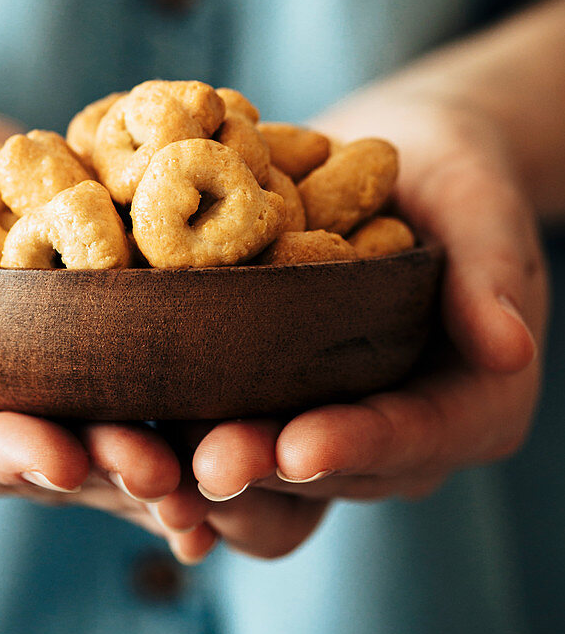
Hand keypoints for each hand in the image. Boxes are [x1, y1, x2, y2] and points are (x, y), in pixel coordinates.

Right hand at [0, 90, 219, 561]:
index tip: (58, 456)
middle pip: (10, 460)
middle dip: (90, 469)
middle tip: (164, 476)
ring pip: (71, 444)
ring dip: (139, 459)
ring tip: (209, 473)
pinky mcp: (49, 368)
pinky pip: (102, 396)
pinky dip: (160, 413)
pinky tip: (227, 423)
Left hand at [189, 92, 545, 524]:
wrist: (401, 160)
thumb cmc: (454, 176)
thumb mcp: (482, 210)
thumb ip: (493, 274)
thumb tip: (510, 348)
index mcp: (469, 405)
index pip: (416, 438)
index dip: (358, 446)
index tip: (299, 445)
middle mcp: (398, 431)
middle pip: (332, 473)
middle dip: (265, 471)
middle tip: (201, 464)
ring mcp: (333, 417)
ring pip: (270, 473)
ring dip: (208, 468)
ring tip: (148, 457)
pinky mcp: (277, 392)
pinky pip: (230, 425)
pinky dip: (179, 430)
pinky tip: (124, 418)